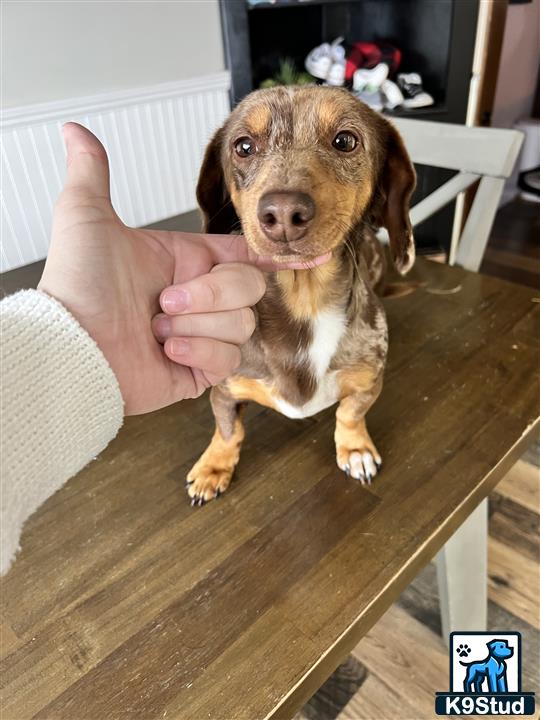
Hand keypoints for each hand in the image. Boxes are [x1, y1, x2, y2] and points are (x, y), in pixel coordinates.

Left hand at [38, 123, 329, 414]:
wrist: (71, 347)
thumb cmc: (78, 285)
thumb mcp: (86, 217)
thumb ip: (92, 173)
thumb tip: (75, 131)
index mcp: (187, 262)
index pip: (245, 254)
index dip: (277, 254)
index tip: (311, 252)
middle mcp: (200, 299)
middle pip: (249, 288)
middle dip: (211, 293)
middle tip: (165, 300)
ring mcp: (202, 335)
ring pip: (242, 324)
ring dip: (196, 325)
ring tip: (156, 329)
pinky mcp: (200, 370)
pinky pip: (228, 358)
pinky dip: (197, 351)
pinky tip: (166, 351)